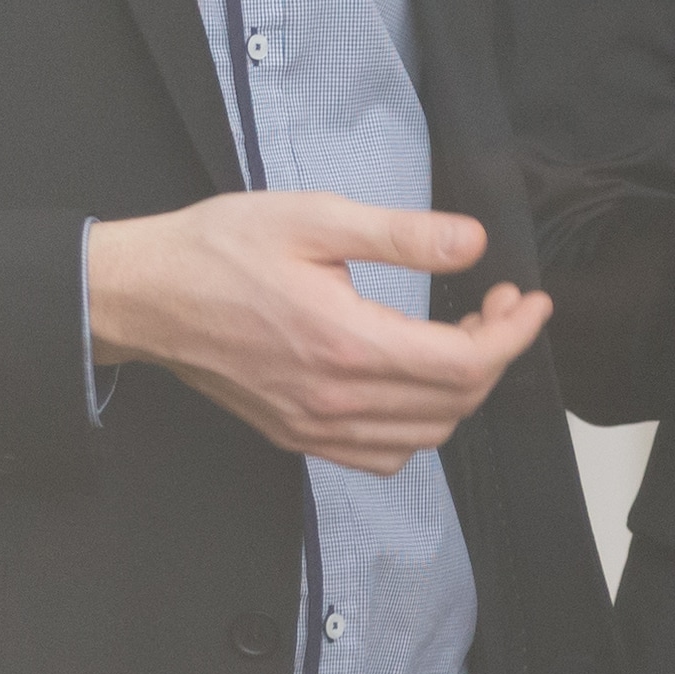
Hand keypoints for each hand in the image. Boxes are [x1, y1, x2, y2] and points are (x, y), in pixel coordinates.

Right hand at [86, 193, 547, 474]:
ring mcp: (313, 426)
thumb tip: (472, 243)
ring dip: (460, 391)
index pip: (465, 364)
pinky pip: (381, 455)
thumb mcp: (314, 217)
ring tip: (459, 336)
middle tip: (495, 306)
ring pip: (425, 435)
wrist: (144, 295)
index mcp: (347, 343)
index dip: (513, 335)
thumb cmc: (218, 249)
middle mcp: (334, 399)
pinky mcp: (295, 436)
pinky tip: (413, 381)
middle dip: (494, 354)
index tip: (530, 301)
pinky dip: (417, 427)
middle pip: (456, 403)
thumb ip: (402, 234)